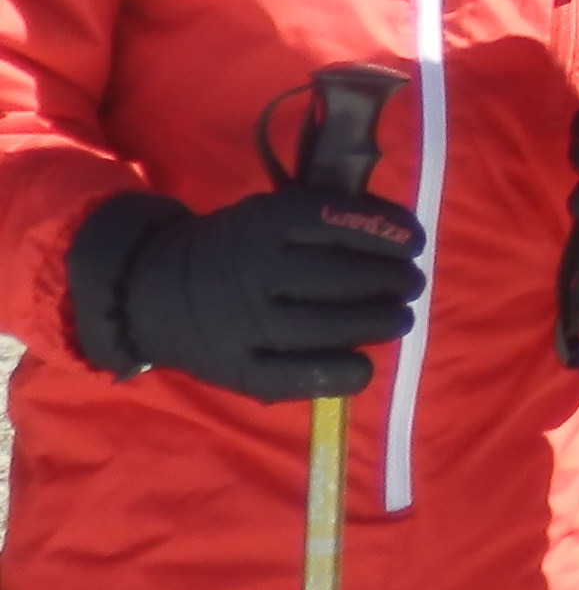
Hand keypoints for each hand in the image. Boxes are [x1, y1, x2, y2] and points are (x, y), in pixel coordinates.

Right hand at [73, 183, 423, 401]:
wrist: (152, 290)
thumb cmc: (236, 248)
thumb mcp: (269, 213)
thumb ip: (324, 219)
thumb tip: (398, 236)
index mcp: (266, 222)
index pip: (341, 223)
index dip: (388, 232)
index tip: (415, 243)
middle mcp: (257, 271)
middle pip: (342, 278)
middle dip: (392, 281)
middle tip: (412, 284)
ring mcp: (245, 323)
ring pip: (329, 326)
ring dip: (379, 322)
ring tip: (400, 318)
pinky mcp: (237, 368)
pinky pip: (297, 376)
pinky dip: (340, 373)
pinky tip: (364, 365)